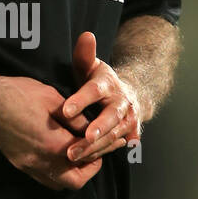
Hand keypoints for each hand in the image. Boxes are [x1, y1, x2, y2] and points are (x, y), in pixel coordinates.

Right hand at [0, 73, 103, 191]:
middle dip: (90, 170)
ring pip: (58, 184)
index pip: (87, 156)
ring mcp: (27, 165)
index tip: (112, 143)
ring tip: (80, 156)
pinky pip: (43, 178)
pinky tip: (60, 156)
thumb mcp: (53, 99)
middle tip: (96, 154)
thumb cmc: (17, 94)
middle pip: (75, 181)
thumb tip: (92, 128)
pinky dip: (57, 172)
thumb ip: (76, 118)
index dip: (103, 149)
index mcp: (53, 144)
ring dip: (73, 174)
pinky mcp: (18, 164)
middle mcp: (40, 161)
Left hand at [60, 31, 140, 165]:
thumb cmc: (99, 81)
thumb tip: (86, 35)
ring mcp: (129, 120)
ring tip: (75, 156)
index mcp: (108, 85)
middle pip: (110, 117)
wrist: (128, 94)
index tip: (65, 111)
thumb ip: (85, 54)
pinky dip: (107, 153)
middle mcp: (122, 103)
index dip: (81, 101)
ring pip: (114, 135)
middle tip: (80, 140)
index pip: (94, 92)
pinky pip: (118, 146)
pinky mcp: (131, 134)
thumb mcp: (91, 66)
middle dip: (96, 130)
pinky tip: (91, 162)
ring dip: (96, 147)